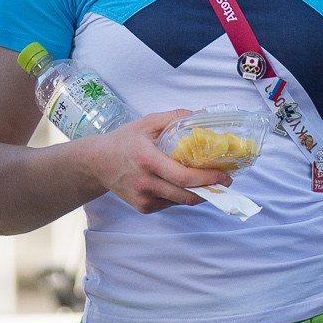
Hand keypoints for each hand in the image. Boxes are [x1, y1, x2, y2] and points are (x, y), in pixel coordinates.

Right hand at [84, 111, 230, 213]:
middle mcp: (146, 183)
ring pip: (180, 202)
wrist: (97, 164)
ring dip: (198, 194)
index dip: (207, 179)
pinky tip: (182, 185)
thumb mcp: (147, 123)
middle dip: (210, 190)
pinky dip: (181, 196)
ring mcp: (144, 199)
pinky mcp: (144, 208)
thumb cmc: (123, 141)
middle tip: (225, 181)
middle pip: (186, 195)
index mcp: (148, 161)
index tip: (224, 175)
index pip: (183, 177)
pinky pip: (170, 204)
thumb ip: (175, 118)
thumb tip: (203, 114)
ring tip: (209, 182)